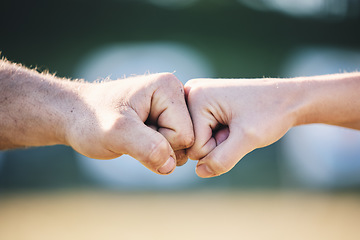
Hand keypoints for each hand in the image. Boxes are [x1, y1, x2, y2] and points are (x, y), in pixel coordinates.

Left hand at [67, 73, 193, 174]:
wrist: (74, 116)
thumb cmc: (91, 119)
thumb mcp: (115, 132)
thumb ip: (146, 147)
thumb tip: (171, 165)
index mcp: (169, 87)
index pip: (184, 134)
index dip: (158, 143)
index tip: (132, 131)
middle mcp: (175, 94)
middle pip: (186, 141)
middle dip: (159, 148)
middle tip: (131, 135)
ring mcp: (170, 107)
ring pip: (181, 147)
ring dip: (156, 151)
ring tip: (133, 136)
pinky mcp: (164, 119)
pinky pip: (172, 147)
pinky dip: (154, 152)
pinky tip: (136, 138)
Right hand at [184, 78, 297, 177]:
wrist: (286, 98)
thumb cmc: (270, 112)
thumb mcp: (248, 138)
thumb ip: (223, 159)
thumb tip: (200, 172)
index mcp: (195, 96)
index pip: (193, 145)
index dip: (219, 148)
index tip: (237, 130)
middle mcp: (189, 94)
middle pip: (192, 142)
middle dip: (216, 144)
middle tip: (237, 128)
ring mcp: (195, 98)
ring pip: (197, 140)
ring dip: (218, 140)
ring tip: (235, 125)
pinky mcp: (201, 105)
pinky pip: (202, 134)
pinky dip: (218, 135)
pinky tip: (231, 123)